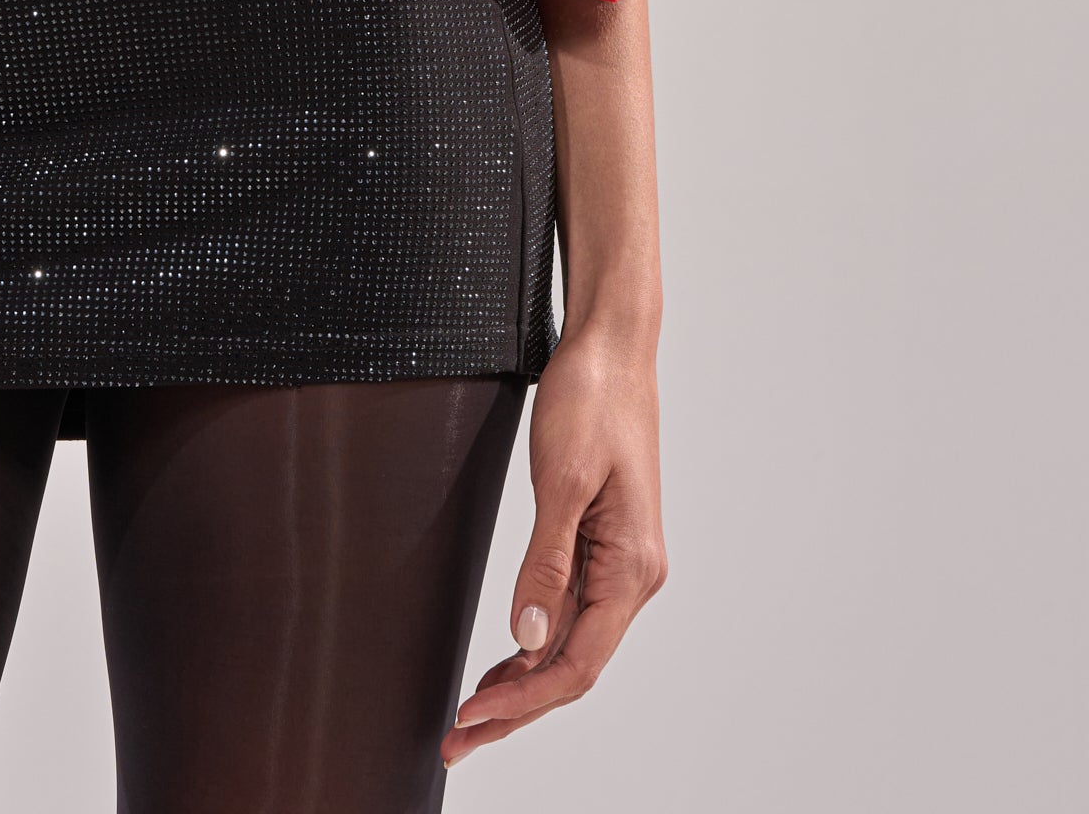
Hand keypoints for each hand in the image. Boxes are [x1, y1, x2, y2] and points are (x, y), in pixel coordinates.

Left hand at [442, 319, 666, 765]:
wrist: (612, 349)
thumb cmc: (591, 400)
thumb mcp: (561, 480)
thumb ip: (546, 563)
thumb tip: (526, 639)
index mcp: (631, 568)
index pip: (576, 665)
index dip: (522, 702)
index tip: (469, 717)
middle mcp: (633, 576)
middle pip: (573, 668)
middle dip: (515, 711)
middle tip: (456, 740)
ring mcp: (619, 563)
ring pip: (569, 645)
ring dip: (522, 684)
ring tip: (469, 716)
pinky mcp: (601, 544)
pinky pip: (568, 612)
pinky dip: (533, 644)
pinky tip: (503, 663)